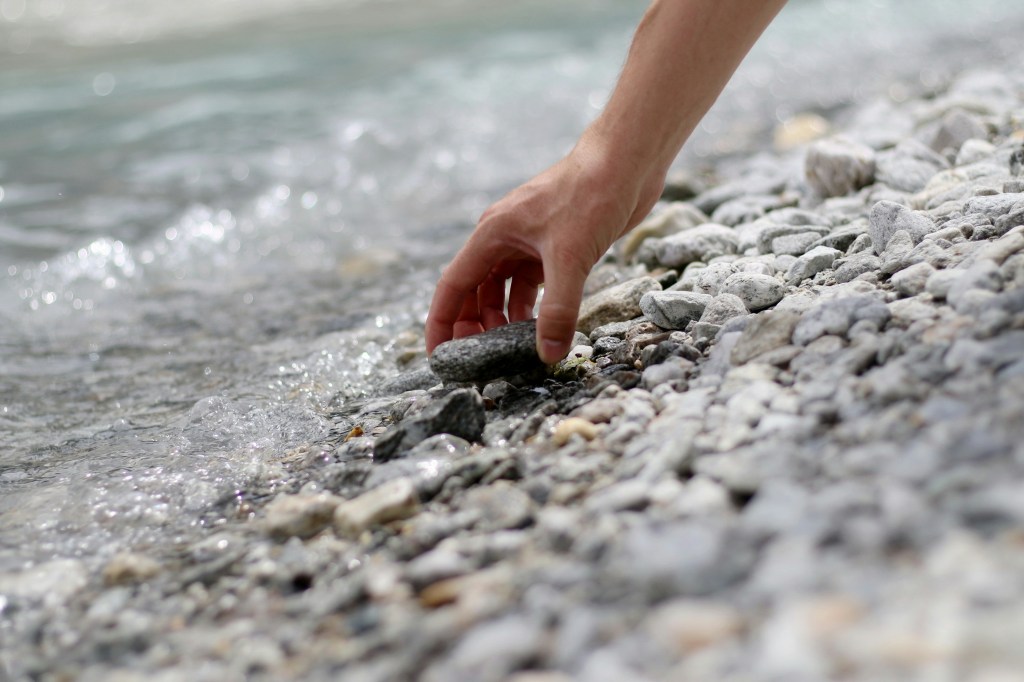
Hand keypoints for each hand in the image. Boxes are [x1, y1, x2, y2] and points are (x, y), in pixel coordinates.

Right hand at [425, 133, 663, 363]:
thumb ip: (559, 310)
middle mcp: (504, 237)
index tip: (438, 356)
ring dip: (504, 318)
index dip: (442, 323)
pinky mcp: (555, 244)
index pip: (453, 286)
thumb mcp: (571, 258)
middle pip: (475, 291)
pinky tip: (542, 327)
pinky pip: (532, 283)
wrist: (627, 162)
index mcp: (492, 234)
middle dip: (474, 326)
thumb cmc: (591, 196)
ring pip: (503, 289)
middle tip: (481, 360)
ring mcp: (529, 241)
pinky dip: (533, 307)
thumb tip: (548, 354)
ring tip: (512, 349)